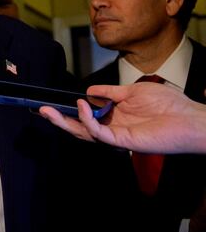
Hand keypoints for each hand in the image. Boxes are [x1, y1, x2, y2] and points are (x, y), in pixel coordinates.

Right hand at [39, 82, 205, 153]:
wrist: (190, 118)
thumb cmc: (170, 104)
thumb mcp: (133, 91)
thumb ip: (110, 91)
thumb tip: (89, 90)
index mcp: (115, 116)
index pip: (86, 115)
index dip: (69, 110)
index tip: (52, 103)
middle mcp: (113, 127)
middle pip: (79, 126)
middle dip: (58, 119)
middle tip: (40, 110)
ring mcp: (116, 136)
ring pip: (83, 132)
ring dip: (64, 121)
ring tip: (48, 111)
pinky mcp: (122, 141)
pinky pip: (99, 132)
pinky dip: (87, 120)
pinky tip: (81, 105)